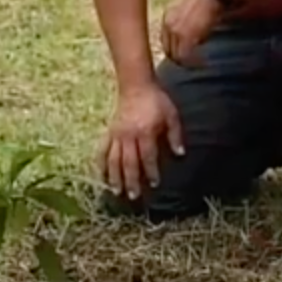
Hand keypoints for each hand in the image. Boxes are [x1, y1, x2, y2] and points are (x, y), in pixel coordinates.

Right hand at [99, 82, 183, 201]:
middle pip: (129, 162)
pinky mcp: (110, 132)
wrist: (135, 85)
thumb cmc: (156, 100)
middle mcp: (129, 135)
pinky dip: (101, 164)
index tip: (154, 184)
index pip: (148, 157)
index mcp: (145, 132)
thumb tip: (180, 155)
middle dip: (131, 180)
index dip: (151, 171)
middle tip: (134, 196)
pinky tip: (101, 176)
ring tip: (117, 191)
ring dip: (115, 177)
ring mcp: (117, 134)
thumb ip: (175, 136)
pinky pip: (103, 150)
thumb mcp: (171, 115)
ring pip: (114, 159)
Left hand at [159, 0, 223, 66]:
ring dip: (187, 62)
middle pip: (168, 50)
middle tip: (194, 62)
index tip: (188, 53)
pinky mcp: (186, 36)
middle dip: (180, 58)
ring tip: (200, 63)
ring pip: (176, 56)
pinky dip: (194, 63)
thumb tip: (196, 33)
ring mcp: (176, 30)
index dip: (176, 49)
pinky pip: (185, 57)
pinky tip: (203, 62)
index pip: (165, 39)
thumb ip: (188, 18)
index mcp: (168, 15)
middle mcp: (168, 23)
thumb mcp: (193, 4)